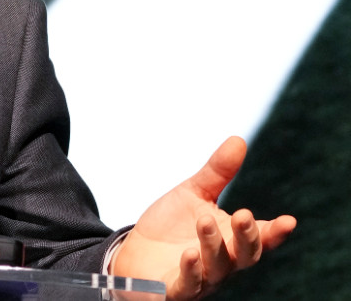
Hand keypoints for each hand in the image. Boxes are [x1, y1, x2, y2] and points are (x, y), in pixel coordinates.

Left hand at [112, 136, 295, 299]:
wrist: (136, 254)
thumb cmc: (171, 226)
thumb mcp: (193, 194)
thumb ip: (217, 173)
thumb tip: (239, 139)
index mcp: (231, 239)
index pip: (259, 237)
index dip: (275, 232)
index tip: (289, 221)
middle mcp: (223, 262)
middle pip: (244, 255)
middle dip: (246, 237)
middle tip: (243, 215)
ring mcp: (201, 278)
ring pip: (216, 267)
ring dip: (213, 245)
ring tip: (204, 220)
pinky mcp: (175, 289)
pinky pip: (187, 285)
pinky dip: (190, 272)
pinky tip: (189, 255)